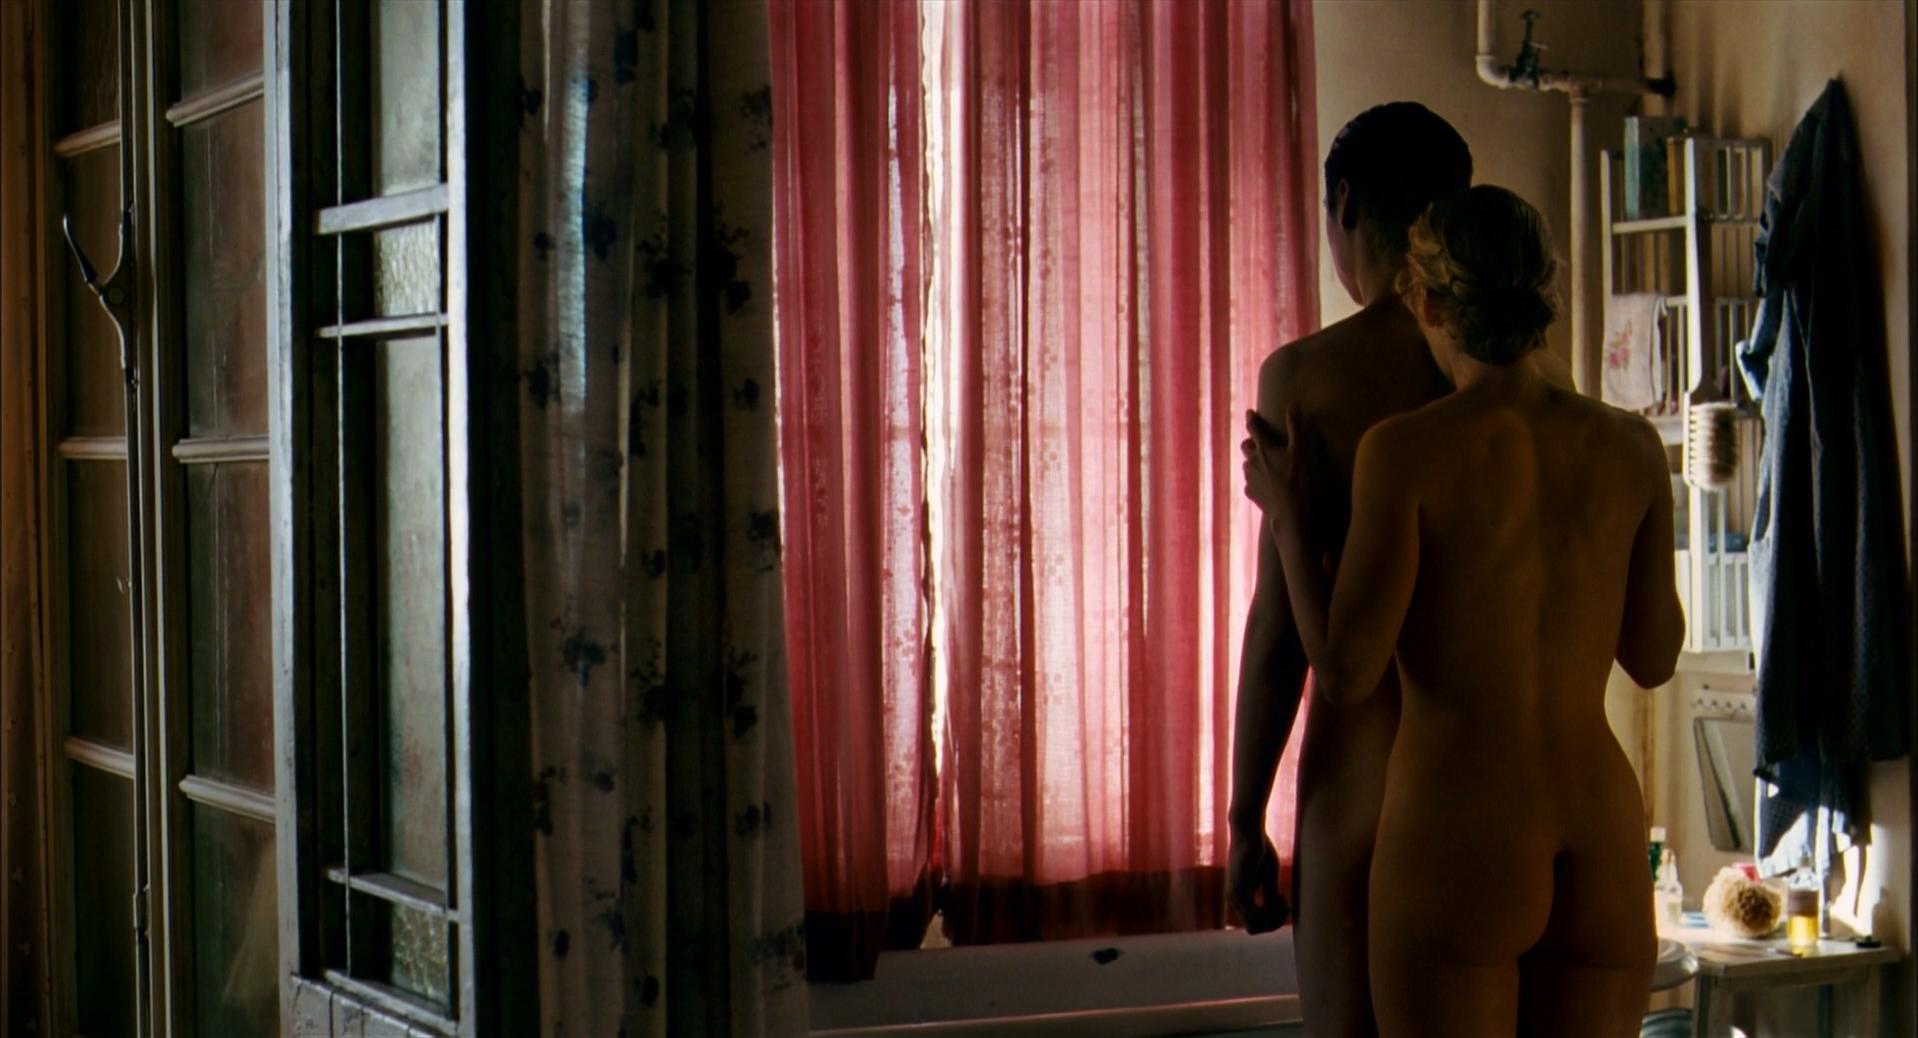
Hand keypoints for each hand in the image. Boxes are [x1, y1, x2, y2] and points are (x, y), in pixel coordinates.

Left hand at [1227, 828, 1288, 933]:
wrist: (1250, 831)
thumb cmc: (1260, 850)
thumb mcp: (1268, 878)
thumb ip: (1269, 897)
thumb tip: (1276, 915)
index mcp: (1238, 897)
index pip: (1254, 923)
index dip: (1272, 920)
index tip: (1285, 903)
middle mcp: (1232, 899)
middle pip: (1254, 929)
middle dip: (1274, 923)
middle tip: (1287, 905)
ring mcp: (1234, 897)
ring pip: (1254, 926)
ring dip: (1274, 919)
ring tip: (1284, 901)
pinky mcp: (1239, 892)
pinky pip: (1255, 916)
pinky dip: (1271, 912)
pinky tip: (1281, 897)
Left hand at [1241, 406, 1311, 525]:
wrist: (1291, 514)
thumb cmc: (1299, 480)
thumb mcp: (1301, 450)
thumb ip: (1296, 427)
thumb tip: (1292, 404)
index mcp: (1264, 449)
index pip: (1254, 428)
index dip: (1252, 419)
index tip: (1249, 412)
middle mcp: (1252, 462)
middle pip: (1246, 446)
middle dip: (1251, 442)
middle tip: (1259, 441)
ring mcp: (1250, 479)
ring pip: (1247, 465)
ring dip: (1253, 461)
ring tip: (1264, 464)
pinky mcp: (1251, 494)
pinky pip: (1250, 483)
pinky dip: (1256, 480)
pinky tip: (1265, 484)